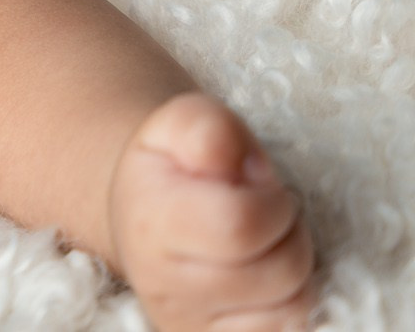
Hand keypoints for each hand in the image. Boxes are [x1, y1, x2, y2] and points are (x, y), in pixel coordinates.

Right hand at [109, 92, 313, 330]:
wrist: (141, 215)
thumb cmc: (174, 166)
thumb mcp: (182, 123)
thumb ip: (207, 127)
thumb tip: (231, 162)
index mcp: (151, 221)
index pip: (242, 224)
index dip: (270, 200)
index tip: (256, 182)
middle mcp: (162, 283)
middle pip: (279, 270)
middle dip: (288, 231)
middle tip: (262, 210)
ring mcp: (185, 323)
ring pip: (292, 308)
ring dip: (293, 269)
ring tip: (261, 243)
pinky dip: (287, 304)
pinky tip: (261, 277)